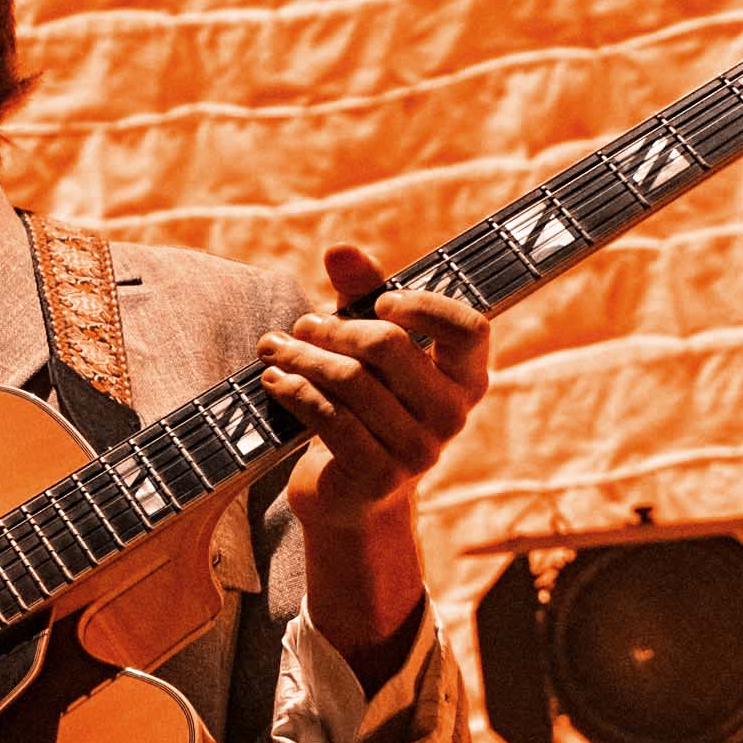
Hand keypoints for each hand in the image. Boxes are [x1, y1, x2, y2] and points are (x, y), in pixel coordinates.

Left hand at [259, 244, 489, 528]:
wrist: (351, 493)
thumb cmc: (366, 401)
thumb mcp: (368, 344)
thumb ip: (362, 294)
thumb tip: (339, 249)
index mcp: (467, 377)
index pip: (470, 328)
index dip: (424, 307)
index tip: (380, 302)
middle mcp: (454, 415)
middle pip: (388, 347)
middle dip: (332, 329)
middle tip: (300, 326)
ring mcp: (420, 450)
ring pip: (350, 381)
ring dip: (302, 357)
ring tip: (274, 347)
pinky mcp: (380, 476)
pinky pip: (330, 418)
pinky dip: (294, 392)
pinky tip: (273, 380)